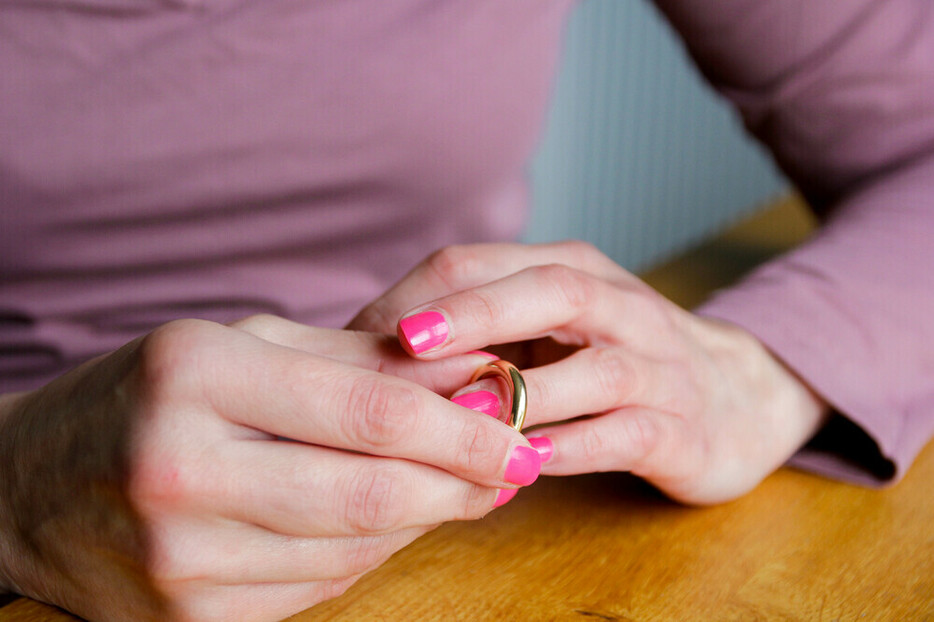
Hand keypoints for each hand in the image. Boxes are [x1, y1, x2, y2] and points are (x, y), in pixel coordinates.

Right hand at [0, 316, 538, 620]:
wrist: (27, 485)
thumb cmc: (148, 396)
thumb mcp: (242, 345)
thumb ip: (359, 361)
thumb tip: (472, 376)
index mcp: (196, 378)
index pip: (366, 411)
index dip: (461, 429)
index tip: (520, 434)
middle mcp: (180, 471)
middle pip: (370, 494)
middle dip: (462, 485)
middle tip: (514, 467)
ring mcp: (178, 560)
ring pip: (353, 550)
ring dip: (422, 518)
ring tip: (455, 485)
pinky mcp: (186, 620)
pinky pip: (317, 589)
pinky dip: (367, 554)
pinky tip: (385, 520)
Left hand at [350, 242, 829, 504]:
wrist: (739, 396)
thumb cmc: (616, 358)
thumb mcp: (549, 327)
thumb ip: (480, 329)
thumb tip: (371, 349)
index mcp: (572, 272)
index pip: (488, 263)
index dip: (424, 296)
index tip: (362, 334)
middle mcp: (618, 308)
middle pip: (548, 292)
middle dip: (475, 315)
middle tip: (406, 343)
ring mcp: (657, 367)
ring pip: (595, 368)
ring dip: (527, 392)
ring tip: (463, 417)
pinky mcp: (682, 428)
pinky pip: (628, 433)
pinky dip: (578, 446)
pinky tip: (530, 461)